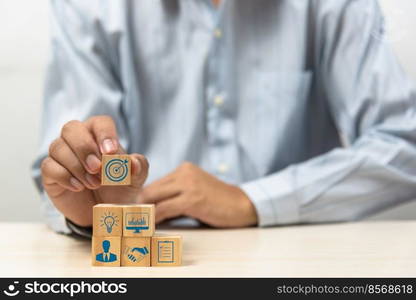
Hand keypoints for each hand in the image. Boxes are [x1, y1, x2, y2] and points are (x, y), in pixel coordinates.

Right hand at [41, 115, 148, 226]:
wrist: (104, 212)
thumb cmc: (119, 188)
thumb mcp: (135, 179)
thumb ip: (139, 168)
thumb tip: (133, 163)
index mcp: (99, 135)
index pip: (99, 122)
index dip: (104, 133)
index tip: (110, 152)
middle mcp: (77, 140)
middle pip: (71, 128)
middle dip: (84, 148)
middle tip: (97, 168)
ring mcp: (61, 155)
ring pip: (58, 147)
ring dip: (77, 167)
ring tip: (94, 184)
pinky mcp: (51, 172)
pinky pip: (49, 166)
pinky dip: (65, 177)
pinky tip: (79, 187)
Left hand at [139, 162, 257, 227]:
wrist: (242, 205)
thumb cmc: (218, 202)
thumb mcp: (194, 192)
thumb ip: (175, 196)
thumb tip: (151, 210)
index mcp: (184, 169)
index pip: (154, 184)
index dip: (143, 200)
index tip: (134, 212)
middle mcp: (184, 173)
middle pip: (150, 189)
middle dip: (139, 205)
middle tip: (130, 220)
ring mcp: (189, 185)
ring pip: (154, 198)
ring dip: (144, 213)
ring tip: (136, 225)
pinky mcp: (193, 199)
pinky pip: (164, 209)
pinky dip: (155, 219)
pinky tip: (150, 226)